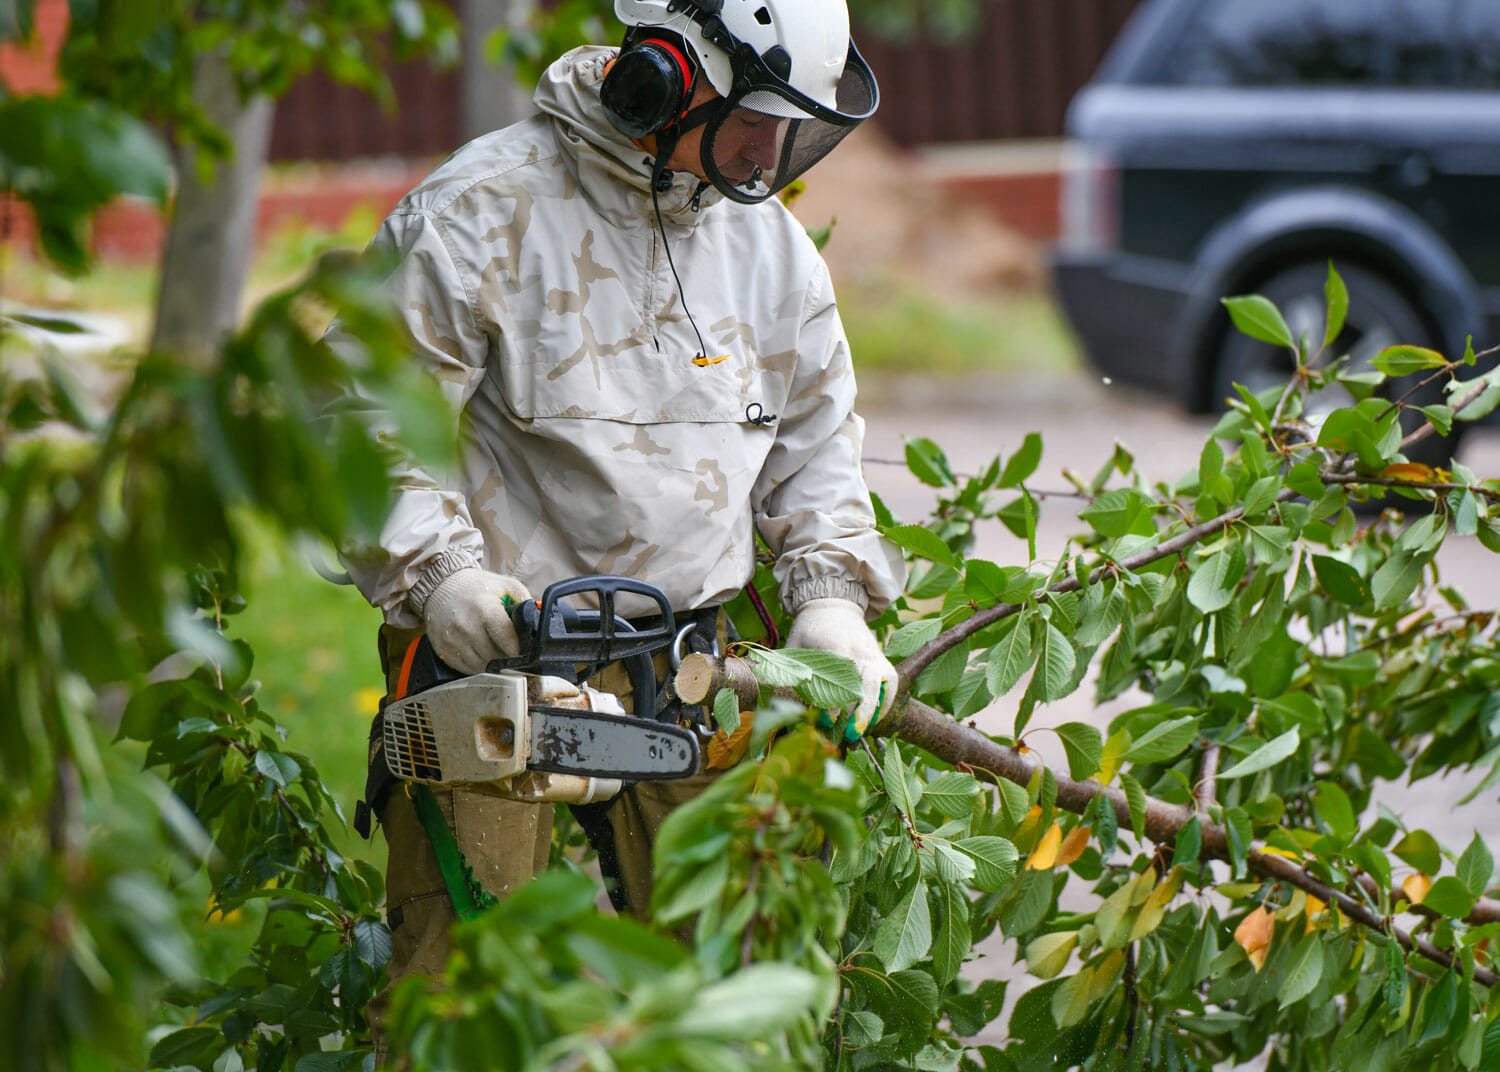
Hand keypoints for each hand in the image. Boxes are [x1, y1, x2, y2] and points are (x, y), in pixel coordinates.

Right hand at [419, 568, 531, 673]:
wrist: (442, 586)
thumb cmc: (478, 587)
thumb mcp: (506, 585)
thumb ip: (526, 602)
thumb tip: (539, 623)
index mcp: (484, 609)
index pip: (507, 640)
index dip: (520, 651)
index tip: (526, 654)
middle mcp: (466, 626)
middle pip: (495, 658)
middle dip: (508, 660)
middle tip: (516, 659)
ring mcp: (452, 640)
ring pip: (481, 667)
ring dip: (493, 666)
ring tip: (499, 657)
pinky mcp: (443, 649)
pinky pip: (466, 669)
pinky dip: (477, 667)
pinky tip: (483, 656)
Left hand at [785, 597, 896, 741]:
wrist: (835, 605)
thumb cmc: (810, 628)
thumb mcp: (795, 643)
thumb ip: (788, 667)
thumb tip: (772, 693)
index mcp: (837, 644)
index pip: (842, 673)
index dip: (837, 698)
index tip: (829, 719)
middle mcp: (861, 650)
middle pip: (870, 681)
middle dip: (862, 710)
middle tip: (850, 733)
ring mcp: (875, 655)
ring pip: (885, 684)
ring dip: (875, 710)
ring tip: (862, 731)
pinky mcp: (882, 660)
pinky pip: (890, 685)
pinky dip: (884, 703)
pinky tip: (871, 721)